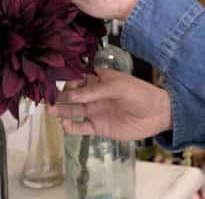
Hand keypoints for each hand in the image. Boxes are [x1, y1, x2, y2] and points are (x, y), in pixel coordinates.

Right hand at [53, 68, 171, 139]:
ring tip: (51, 110)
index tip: (53, 82)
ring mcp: (96, 111)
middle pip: (72, 95)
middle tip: (46, 98)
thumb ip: (95, 91)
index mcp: (100, 80)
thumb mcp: (119, 87)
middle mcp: (95, 95)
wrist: (158, 115)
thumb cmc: (141, 94)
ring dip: (62, 110)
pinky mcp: (99, 127)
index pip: (78, 78)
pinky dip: (72, 127)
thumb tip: (72, 93)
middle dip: (59, 96)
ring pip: (73, 110)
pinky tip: (65, 124)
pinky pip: (81, 127)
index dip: (66, 80)